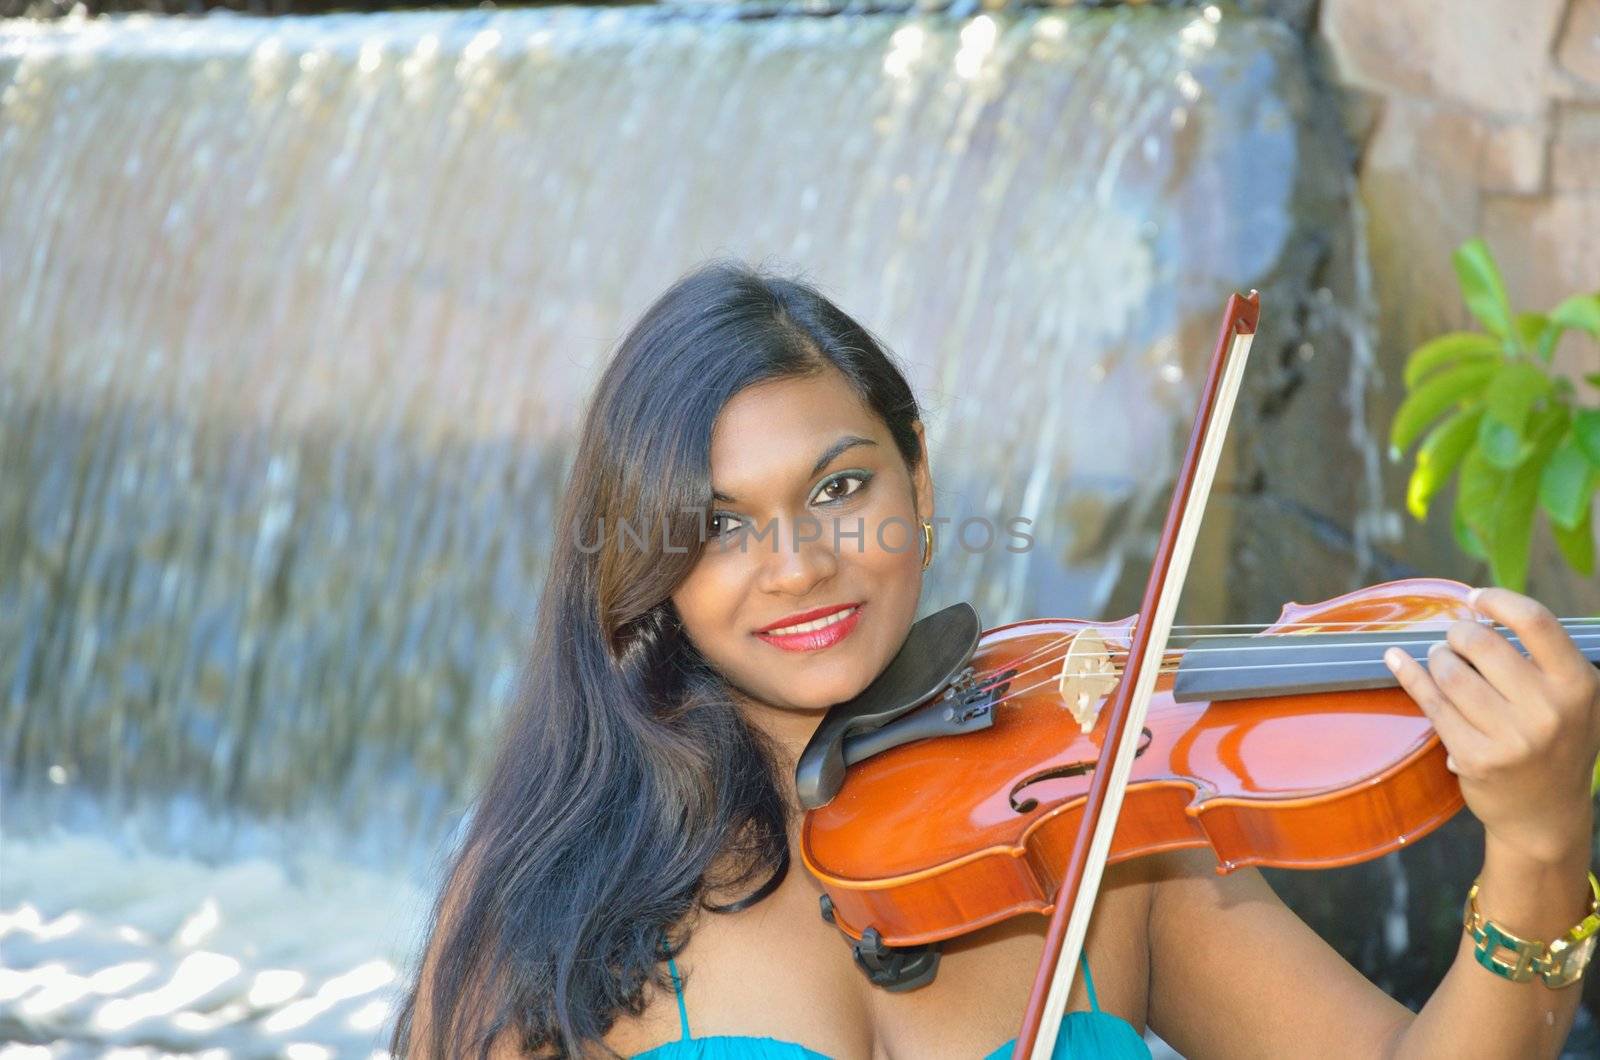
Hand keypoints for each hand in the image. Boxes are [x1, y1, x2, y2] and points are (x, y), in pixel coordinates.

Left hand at [1384, 586, 1599, 867]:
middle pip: (1482, 643)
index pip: (1535, 621)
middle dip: (1458, 634)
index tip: (1475, 598)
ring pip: (1450, 672)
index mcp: (1578, 684)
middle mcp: (1548, 710)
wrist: (1545, 814)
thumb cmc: (1554, 741)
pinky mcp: (1475, 758)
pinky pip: (1430, 703)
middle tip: (1455, 640)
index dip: (1498, 600)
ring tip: (1444, 662)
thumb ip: (1542, 658)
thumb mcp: (1572, 697)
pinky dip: (1410, 675)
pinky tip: (1396, 660)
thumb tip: (1479, 612)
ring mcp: (1511, 738)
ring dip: (1437, 658)